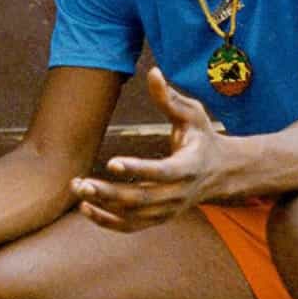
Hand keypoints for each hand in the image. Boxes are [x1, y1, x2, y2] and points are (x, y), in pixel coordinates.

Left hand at [70, 68, 222, 231]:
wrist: (220, 173)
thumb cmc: (202, 137)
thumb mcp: (193, 114)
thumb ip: (170, 97)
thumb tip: (152, 72)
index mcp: (189, 167)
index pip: (162, 172)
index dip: (137, 169)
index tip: (111, 163)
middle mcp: (179, 194)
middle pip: (141, 199)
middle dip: (109, 193)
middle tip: (80, 182)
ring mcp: (168, 210)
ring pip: (132, 215)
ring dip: (102, 205)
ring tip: (77, 188)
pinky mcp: (158, 218)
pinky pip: (130, 226)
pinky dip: (107, 221)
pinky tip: (85, 207)